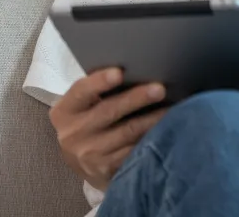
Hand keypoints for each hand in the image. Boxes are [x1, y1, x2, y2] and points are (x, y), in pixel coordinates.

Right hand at [48, 68, 167, 191]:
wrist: (82, 163)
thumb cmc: (89, 122)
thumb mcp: (83, 108)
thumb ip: (99, 91)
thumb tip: (138, 68)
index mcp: (65, 111)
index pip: (81, 92)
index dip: (99, 82)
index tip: (119, 73)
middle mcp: (73, 133)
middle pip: (109, 111)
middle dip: (136, 98)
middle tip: (160, 89)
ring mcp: (89, 154)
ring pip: (128, 132)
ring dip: (153, 119)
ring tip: (173, 108)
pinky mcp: (107, 169)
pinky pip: (135, 151)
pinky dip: (153, 139)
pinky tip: (168, 130)